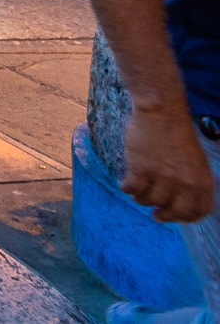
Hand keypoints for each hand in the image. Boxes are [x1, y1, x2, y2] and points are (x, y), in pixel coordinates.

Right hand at [120, 105, 217, 222]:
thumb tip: (183, 199)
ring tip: (139, 191)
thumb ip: (193, 182)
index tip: (175, 216)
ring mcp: (162, 178)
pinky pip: (131, 189)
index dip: (186, 217)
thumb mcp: (197, 161)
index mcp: (203, 181)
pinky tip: (126, 183)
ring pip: (149, 201)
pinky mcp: (140, 170)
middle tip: (156, 214)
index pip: (198, 212)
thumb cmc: (179, 133)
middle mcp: (185, 184)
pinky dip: (127, 189)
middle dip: (164, 215)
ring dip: (143, 198)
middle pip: (174, 212)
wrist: (162, 112)